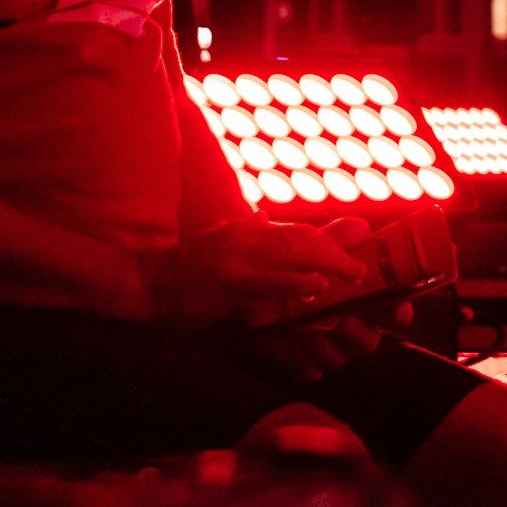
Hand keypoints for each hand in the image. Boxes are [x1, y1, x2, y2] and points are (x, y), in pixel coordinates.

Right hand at [152, 216, 357, 331]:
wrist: (145, 282)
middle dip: (336, 251)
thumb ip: (250, 236)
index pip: (297, 230)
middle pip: (302, 237)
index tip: (356, 252)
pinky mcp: (225, 282)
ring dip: (327, 263)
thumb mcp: (222, 246)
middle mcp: (242, 235)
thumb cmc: (185, 270)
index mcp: (244, 228)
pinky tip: (317, 287)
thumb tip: (269, 218)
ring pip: (292, 253)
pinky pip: (268, 281)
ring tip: (351, 275)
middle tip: (361, 269)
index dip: (331, 241)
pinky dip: (296, 282)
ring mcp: (234, 257)